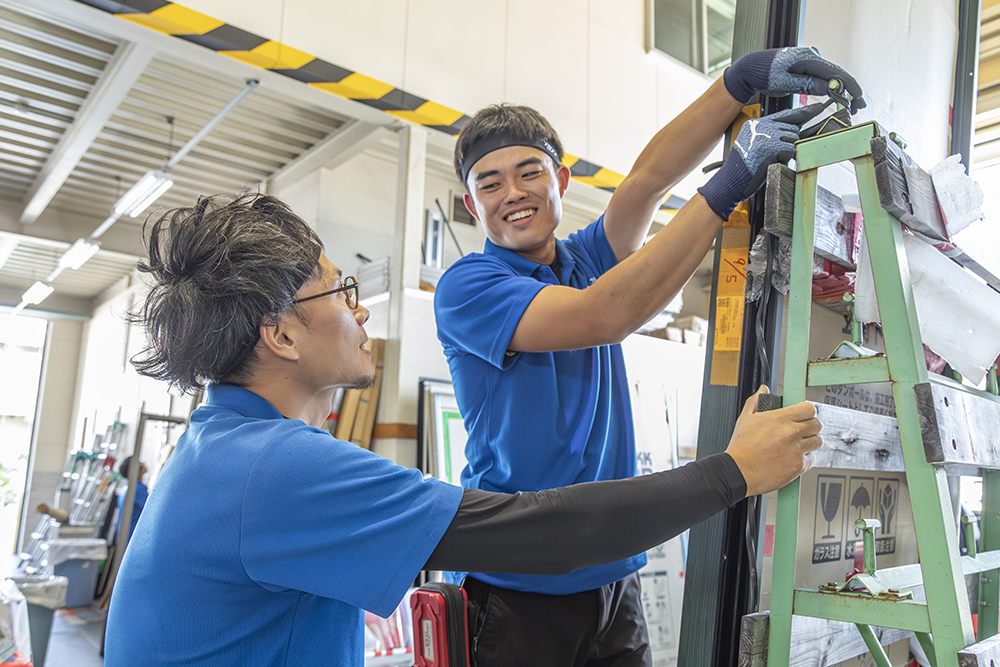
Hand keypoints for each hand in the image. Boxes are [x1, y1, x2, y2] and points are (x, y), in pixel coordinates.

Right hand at [698, 103, 825, 219]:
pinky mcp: (770, 147)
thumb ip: (771, 134)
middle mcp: (760, 126)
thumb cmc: (743, 168)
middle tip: (775, 155)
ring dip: (786, 152)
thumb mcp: (754, 144)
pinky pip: (790, 149)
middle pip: (792, 128)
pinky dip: (785, 158)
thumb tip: (794, 131)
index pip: (784, 114)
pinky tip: (771, 163)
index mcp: (755, 123)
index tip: (818, 108)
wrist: (730, 181)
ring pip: (793, 139)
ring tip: (770, 160)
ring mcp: (765, 135)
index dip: (803, 112)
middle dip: (789, 143)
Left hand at [724, 47, 865, 112]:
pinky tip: (838, 98)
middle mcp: (813, 57)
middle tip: (859, 106)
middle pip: (837, 74)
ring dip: (842, 91)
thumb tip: (829, 89)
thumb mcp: (784, 82)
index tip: (858, 99)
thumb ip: (807, 85)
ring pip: (831, 77)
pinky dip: (831, 88)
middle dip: (850, 91)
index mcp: (809, 58)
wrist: (752, 68)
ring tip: (852, 105)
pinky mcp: (807, 67)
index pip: (836, 73)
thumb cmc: (765, 74)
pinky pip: (823, 78)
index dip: (850, 86)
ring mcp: (811, 61)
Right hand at [725, 386, 822, 496]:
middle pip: (817, 425)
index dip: (808, 412)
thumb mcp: (745, 419)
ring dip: (810, 443)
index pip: (809, 409)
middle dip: (811, 427)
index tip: (804, 416)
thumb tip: (763, 390)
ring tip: (799, 445)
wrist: (739, 471)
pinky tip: (793, 458)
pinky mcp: (798, 466)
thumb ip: (755, 401)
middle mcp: (791, 433)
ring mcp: (796, 450)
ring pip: (817, 442)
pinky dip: (805, 459)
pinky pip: (812, 460)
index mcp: (779, 418)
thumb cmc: (741, 447)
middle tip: (803, 431)